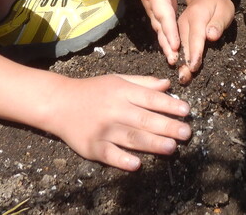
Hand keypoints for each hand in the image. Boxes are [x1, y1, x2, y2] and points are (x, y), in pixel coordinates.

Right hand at [52, 74, 190, 170]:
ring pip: (131, 138)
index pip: (150, 98)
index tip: (186, 111)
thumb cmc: (93, 91)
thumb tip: (167, 84)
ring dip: (152, 144)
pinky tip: (137, 164)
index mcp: (122, 91)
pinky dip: (123, 160)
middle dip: (167, 126)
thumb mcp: (117, 80)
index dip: (169, 104)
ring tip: (171, 148)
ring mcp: (103, 129)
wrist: (59, 103)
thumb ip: (143, 83)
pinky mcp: (92, 147)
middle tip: (186, 133)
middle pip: (144, 119)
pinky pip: (110, 155)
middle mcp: (114, 110)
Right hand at [128, 0, 180, 64]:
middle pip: (161, 29)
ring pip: (161, 31)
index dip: (169, 31)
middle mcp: (154, 8)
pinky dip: (167, 39)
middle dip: (167, 45)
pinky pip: (163, 28)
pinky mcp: (158, 12)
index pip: (164, 16)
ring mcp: (155, 11)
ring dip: (166, 46)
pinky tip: (172, 50)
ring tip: (172, 60)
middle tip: (173, 61)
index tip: (174, 45)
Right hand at [177, 0, 234, 80]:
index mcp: (197, 15)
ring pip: (180, 46)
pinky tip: (181, 69)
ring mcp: (180, 26)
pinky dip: (180, 57)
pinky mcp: (179, 31)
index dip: (195, 52)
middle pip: (185, 44)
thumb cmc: (218, 4)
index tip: (194, 66)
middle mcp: (184, 21)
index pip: (196, 36)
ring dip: (181, 62)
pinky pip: (179, 45)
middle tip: (185, 78)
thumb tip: (211, 36)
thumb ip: (218, 23)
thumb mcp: (224, 10)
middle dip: (185, 62)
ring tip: (183, 78)